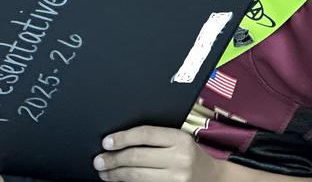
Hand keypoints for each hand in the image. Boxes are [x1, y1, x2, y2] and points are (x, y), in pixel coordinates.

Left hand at [93, 125, 217, 181]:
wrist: (213, 179)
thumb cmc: (190, 155)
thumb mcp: (178, 139)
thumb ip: (156, 137)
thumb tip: (120, 138)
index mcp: (180, 139)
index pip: (144, 134)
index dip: (122, 138)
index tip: (106, 142)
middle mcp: (179, 159)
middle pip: (137, 157)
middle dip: (113, 159)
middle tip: (98, 160)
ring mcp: (176, 180)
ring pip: (138, 176)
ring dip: (116, 174)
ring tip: (104, 173)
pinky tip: (119, 181)